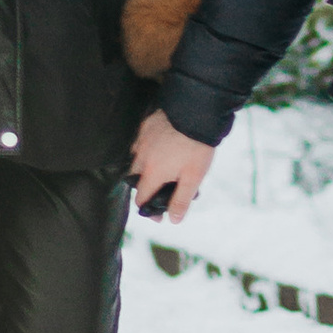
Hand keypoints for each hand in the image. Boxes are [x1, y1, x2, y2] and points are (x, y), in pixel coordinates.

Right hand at [132, 110, 216, 224]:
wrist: (196, 112)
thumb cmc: (196, 146)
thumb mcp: (193, 177)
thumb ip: (181, 200)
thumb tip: (173, 219)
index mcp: (152, 173)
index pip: (141, 198)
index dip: (147, 210)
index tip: (158, 215)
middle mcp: (141, 157)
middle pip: (135, 179)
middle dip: (145, 188)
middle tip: (161, 190)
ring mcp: (141, 140)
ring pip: (137, 160)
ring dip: (145, 168)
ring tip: (163, 168)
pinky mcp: (145, 126)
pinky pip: (140, 142)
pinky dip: (147, 150)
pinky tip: (161, 148)